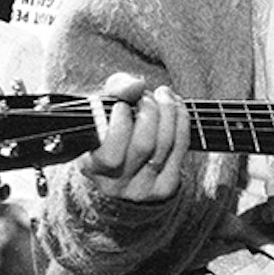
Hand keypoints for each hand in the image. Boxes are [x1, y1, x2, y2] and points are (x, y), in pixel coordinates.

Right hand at [80, 73, 189, 200]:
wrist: (126, 156)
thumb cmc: (111, 125)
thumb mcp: (105, 104)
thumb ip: (116, 90)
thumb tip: (136, 85)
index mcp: (92, 168)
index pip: (110, 156)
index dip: (120, 126)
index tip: (121, 106)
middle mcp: (116, 185)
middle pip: (144, 145)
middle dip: (149, 111)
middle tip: (146, 96)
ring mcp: (143, 189)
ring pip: (165, 144)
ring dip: (168, 111)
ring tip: (163, 94)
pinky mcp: (166, 186)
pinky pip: (181, 148)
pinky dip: (181, 121)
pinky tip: (175, 107)